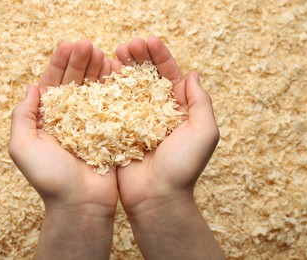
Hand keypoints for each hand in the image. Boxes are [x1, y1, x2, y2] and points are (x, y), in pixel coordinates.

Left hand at [9, 40, 116, 258]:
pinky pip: (112, 105)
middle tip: (88, 45)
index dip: (59, 64)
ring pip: (94, 90)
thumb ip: (22, 116)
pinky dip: (113, 88)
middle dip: (80, 62)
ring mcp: (91, 124)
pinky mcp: (110, 131)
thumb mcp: (22, 147)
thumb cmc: (50, 178)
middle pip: (74, 83)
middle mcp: (69, 119)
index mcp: (47, 119)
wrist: (82, 203)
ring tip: (103, 53)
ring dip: (97, 70)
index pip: (52, 84)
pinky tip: (117, 72)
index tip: (68, 46)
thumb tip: (32, 87)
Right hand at [113, 37, 223, 258]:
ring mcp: (136, 120)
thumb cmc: (183, 167)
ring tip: (113, 53)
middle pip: (147, 77)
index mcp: (177, 109)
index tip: (149, 41)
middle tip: (127, 45)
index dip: (160, 57)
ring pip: (128, 87)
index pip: (169, 76)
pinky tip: (102, 74)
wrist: (156, 197)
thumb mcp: (204, 132)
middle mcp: (156, 112)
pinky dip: (108, 88)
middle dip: (139, 58)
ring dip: (122, 68)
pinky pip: (112, 105)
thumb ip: (200, 102)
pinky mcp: (118, 130)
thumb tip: (193, 74)